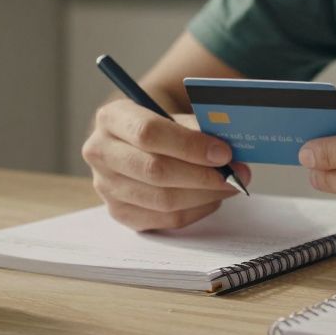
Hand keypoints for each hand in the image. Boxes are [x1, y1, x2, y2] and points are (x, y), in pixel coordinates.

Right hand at [82, 99, 252, 230]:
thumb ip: (197, 127)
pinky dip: (196, 210)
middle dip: (202, 175)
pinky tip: (212, 198)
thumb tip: (229, 149)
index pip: (148, 133)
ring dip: (204, 195)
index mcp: (111, 118)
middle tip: (235, 174)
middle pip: (155, 170)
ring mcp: (106, 187)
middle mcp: (100, 152)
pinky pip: (165, 220)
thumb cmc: (162, 125)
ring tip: (230, 185)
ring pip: (162, 200)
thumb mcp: (175, 114)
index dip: (189, 145)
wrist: (136, 140)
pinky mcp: (120, 213)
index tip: (223, 152)